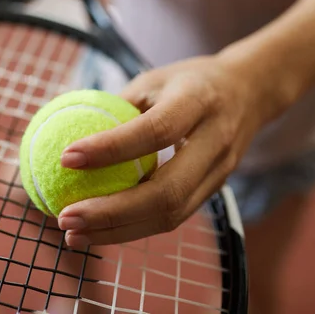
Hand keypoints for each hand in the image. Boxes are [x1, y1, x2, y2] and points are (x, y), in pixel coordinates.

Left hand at [57, 53, 280, 247]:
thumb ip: (117, 107)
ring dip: (118, 231)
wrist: (251, 92)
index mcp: (198, 101)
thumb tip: (63, 132)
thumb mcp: (154, 80)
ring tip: (74, 234)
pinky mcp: (216, 189)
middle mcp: (215, 141)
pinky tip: (101, 229)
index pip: (155, 130)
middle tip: (65, 218)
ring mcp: (221, 171)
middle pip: (167, 191)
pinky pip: (173, 216)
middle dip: (111, 212)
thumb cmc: (190, 82)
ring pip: (171, 214)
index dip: (110, 148)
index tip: (65, 158)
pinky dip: (134, 228)